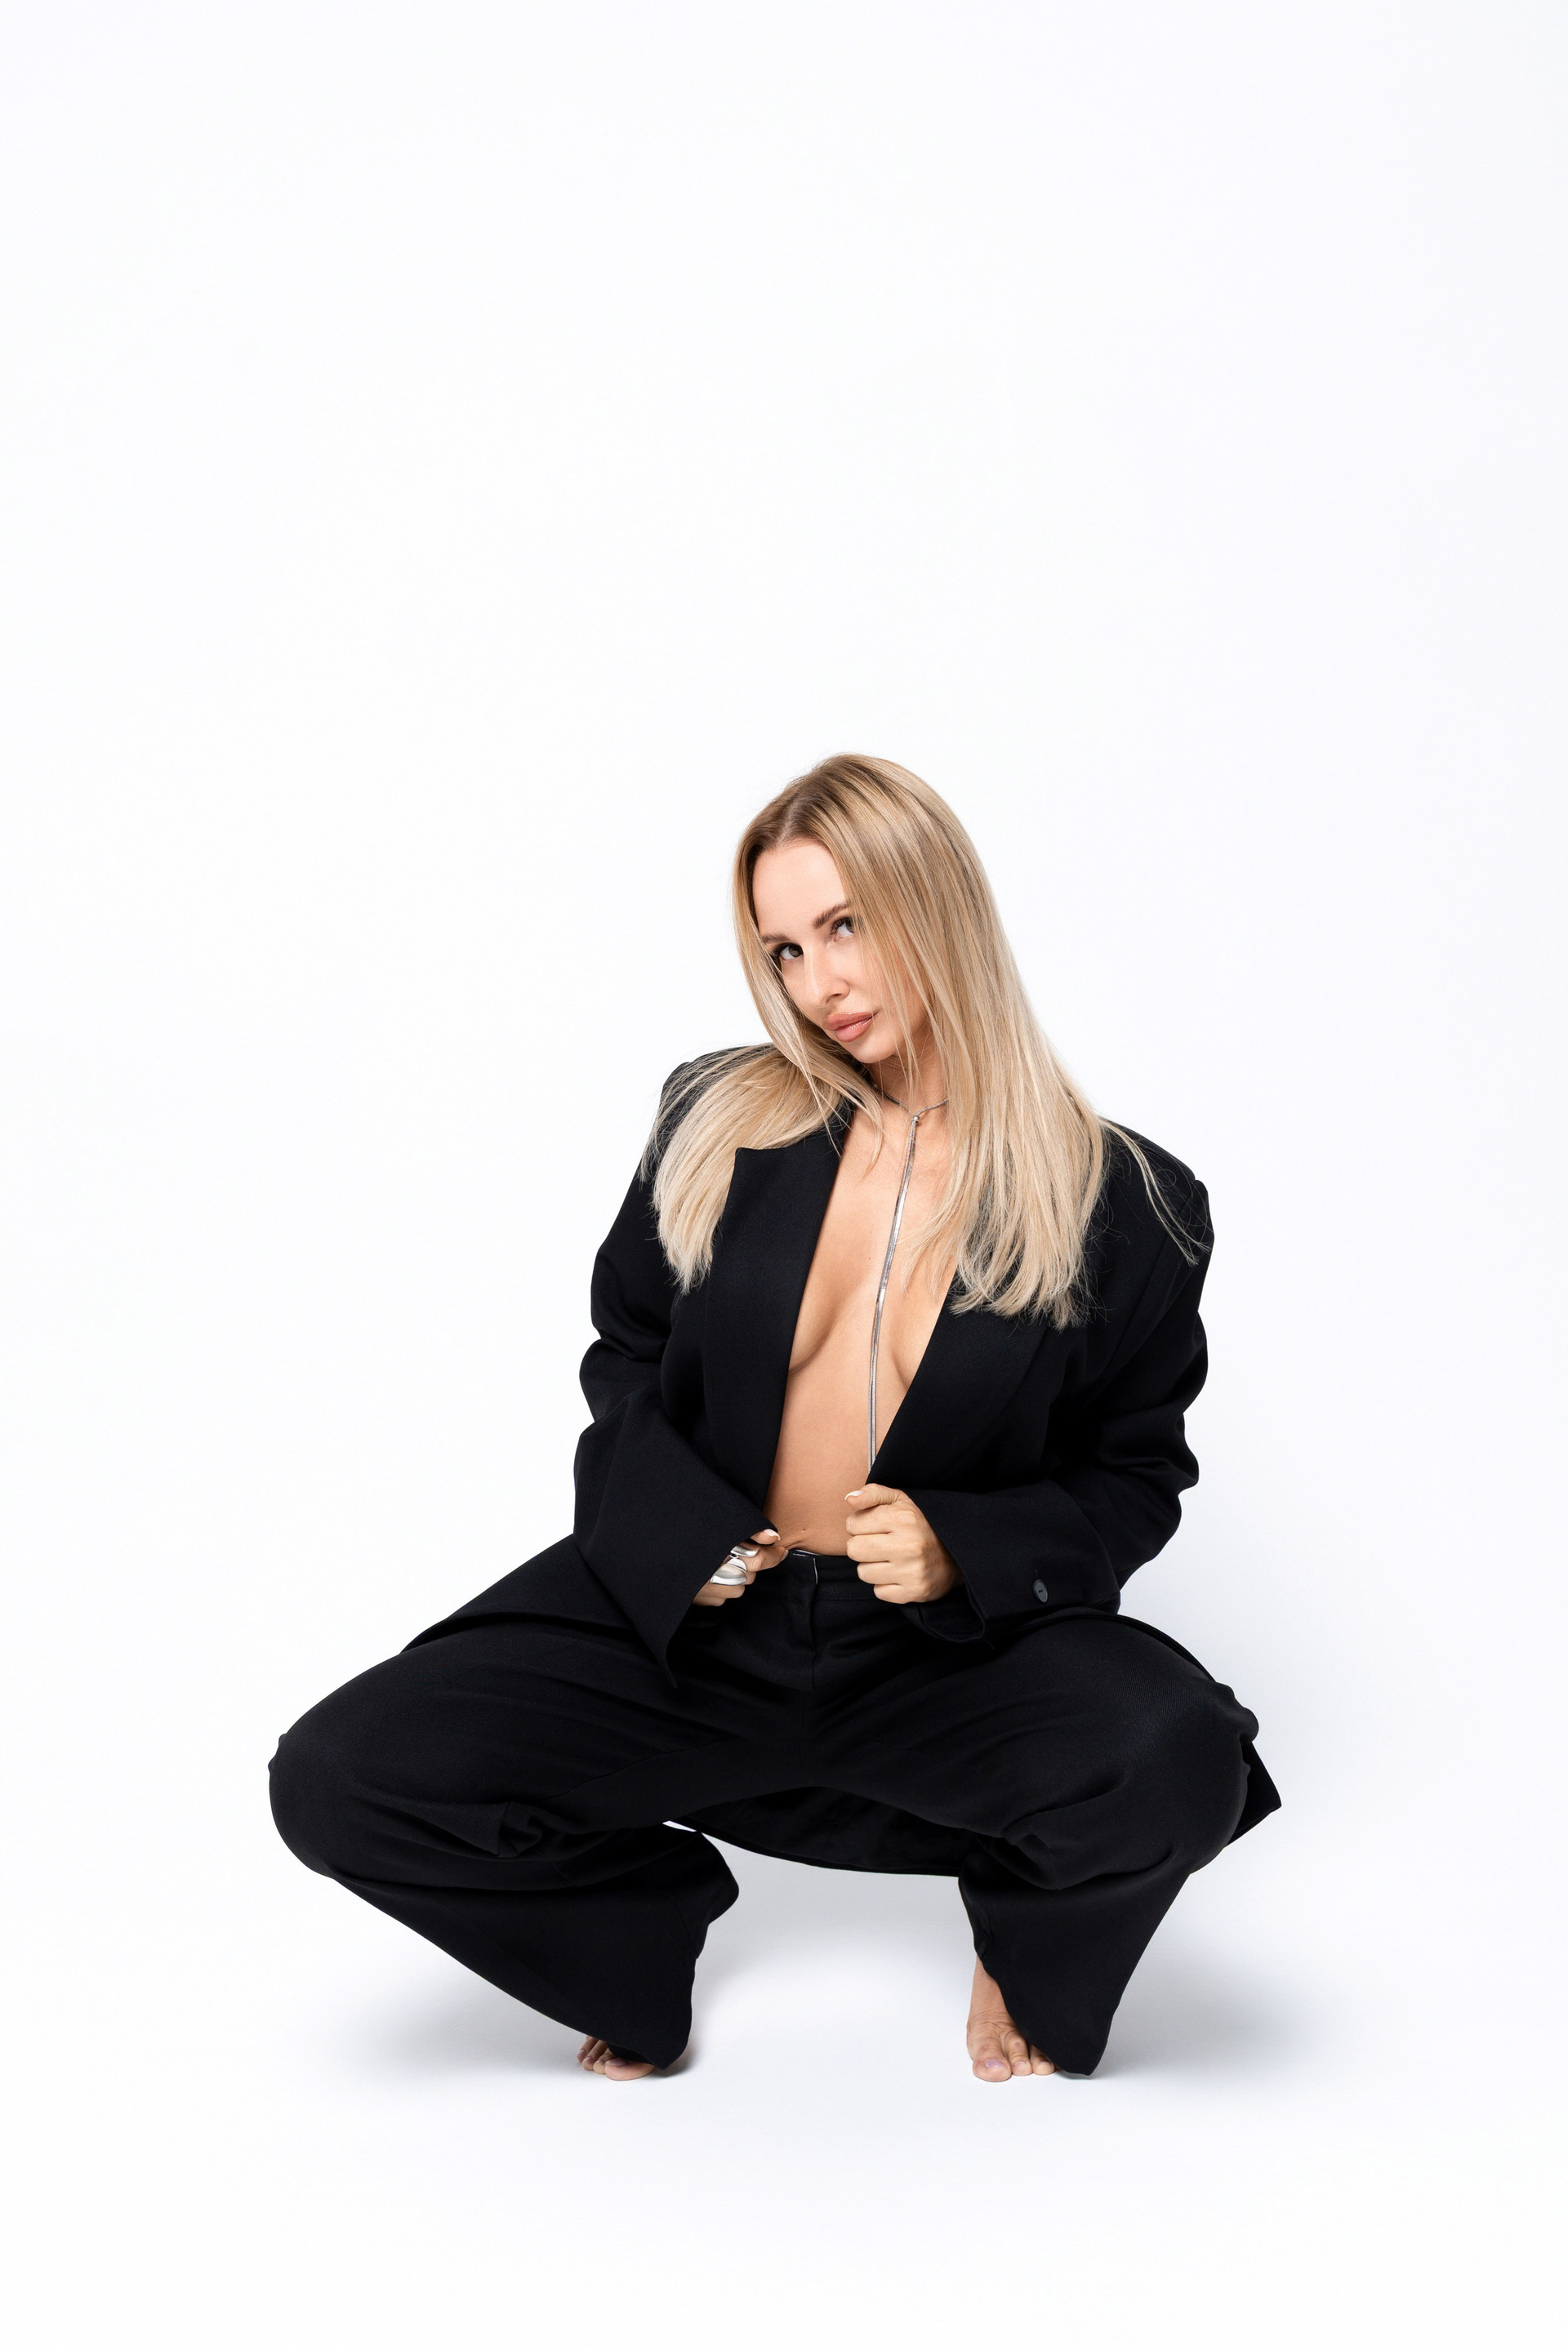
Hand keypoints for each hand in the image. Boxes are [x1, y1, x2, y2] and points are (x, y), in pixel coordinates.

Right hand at [692, 1528, 782, 1605]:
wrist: (651, 1558)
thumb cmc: (692, 1538)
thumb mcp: (720, 1528)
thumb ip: (750, 1532)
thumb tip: (773, 1536)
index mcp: (724, 1554)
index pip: (760, 1559)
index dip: (773, 1555)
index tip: (781, 1552)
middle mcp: (720, 1575)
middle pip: (750, 1574)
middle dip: (749, 1564)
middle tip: (734, 1553)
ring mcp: (713, 1591)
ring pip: (739, 1587)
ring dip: (735, 1577)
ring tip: (718, 1564)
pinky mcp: (706, 1601)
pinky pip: (724, 1596)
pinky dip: (722, 1587)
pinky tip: (709, 1577)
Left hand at [844, 1485, 959, 1604]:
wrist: (956, 1555)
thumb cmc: (919, 1524)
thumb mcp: (900, 1500)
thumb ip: (873, 1493)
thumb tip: (849, 1498)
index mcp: (903, 1518)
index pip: (853, 1524)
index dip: (859, 1525)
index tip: (874, 1527)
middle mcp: (908, 1545)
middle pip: (854, 1550)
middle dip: (861, 1546)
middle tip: (878, 1544)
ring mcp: (912, 1572)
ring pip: (863, 1573)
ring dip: (872, 1566)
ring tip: (890, 1559)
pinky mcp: (914, 1592)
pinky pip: (878, 1592)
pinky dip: (885, 1584)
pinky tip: (898, 1574)